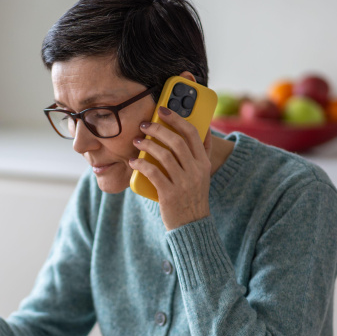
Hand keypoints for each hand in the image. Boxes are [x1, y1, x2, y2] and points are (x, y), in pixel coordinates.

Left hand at [129, 106, 212, 229]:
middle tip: (144, 125)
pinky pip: (152, 173)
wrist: (192, 225)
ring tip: (136, 141)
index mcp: (203, 163)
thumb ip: (202, 153)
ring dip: (147, 145)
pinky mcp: (169, 194)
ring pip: (163, 155)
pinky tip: (133, 161)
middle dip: (157, 129)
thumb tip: (202, 129)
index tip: (163, 110)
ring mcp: (183, 183)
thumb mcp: (203, 174)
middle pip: (176, 142)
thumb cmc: (193, 195)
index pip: (193, 133)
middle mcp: (195, 171)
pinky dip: (141, 164)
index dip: (177, 118)